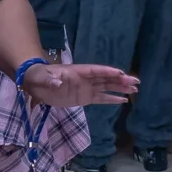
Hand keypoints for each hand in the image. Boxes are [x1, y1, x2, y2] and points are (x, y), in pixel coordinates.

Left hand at [22, 61, 137, 109]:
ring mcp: (86, 88)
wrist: (35, 84)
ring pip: (106, 88)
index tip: (121, 73)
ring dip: (120, 88)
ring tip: (135, 90)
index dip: (108, 72)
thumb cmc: (39, 77)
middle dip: (120, 80)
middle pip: (106, 79)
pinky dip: (112, 100)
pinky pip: (100, 99)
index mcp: (77, 71)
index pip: (95, 71)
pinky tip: (124, 101)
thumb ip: (50, 79)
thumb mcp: (42, 77)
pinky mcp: (84, 98)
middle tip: (136, 82)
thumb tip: (58, 81)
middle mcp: (85, 79)